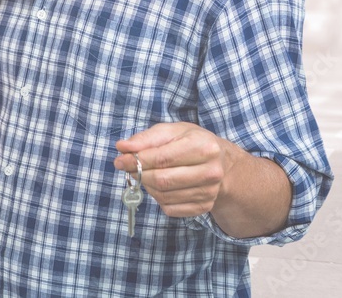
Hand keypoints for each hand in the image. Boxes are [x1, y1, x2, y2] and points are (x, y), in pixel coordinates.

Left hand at [113, 122, 230, 217]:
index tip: (120, 160)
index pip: (162, 158)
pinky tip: (159, 187)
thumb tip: (122, 147)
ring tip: (145, 175)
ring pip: (164, 196)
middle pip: (162, 180)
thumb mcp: (171, 131)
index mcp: (204, 147)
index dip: (136, 160)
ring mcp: (209, 192)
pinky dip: (157, 199)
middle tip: (128, 169)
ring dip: (147, 186)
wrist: (221, 162)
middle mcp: (211, 172)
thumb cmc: (191, 142)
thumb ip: (146, 138)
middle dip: (139, 174)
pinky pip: (170, 209)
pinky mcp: (204, 207)